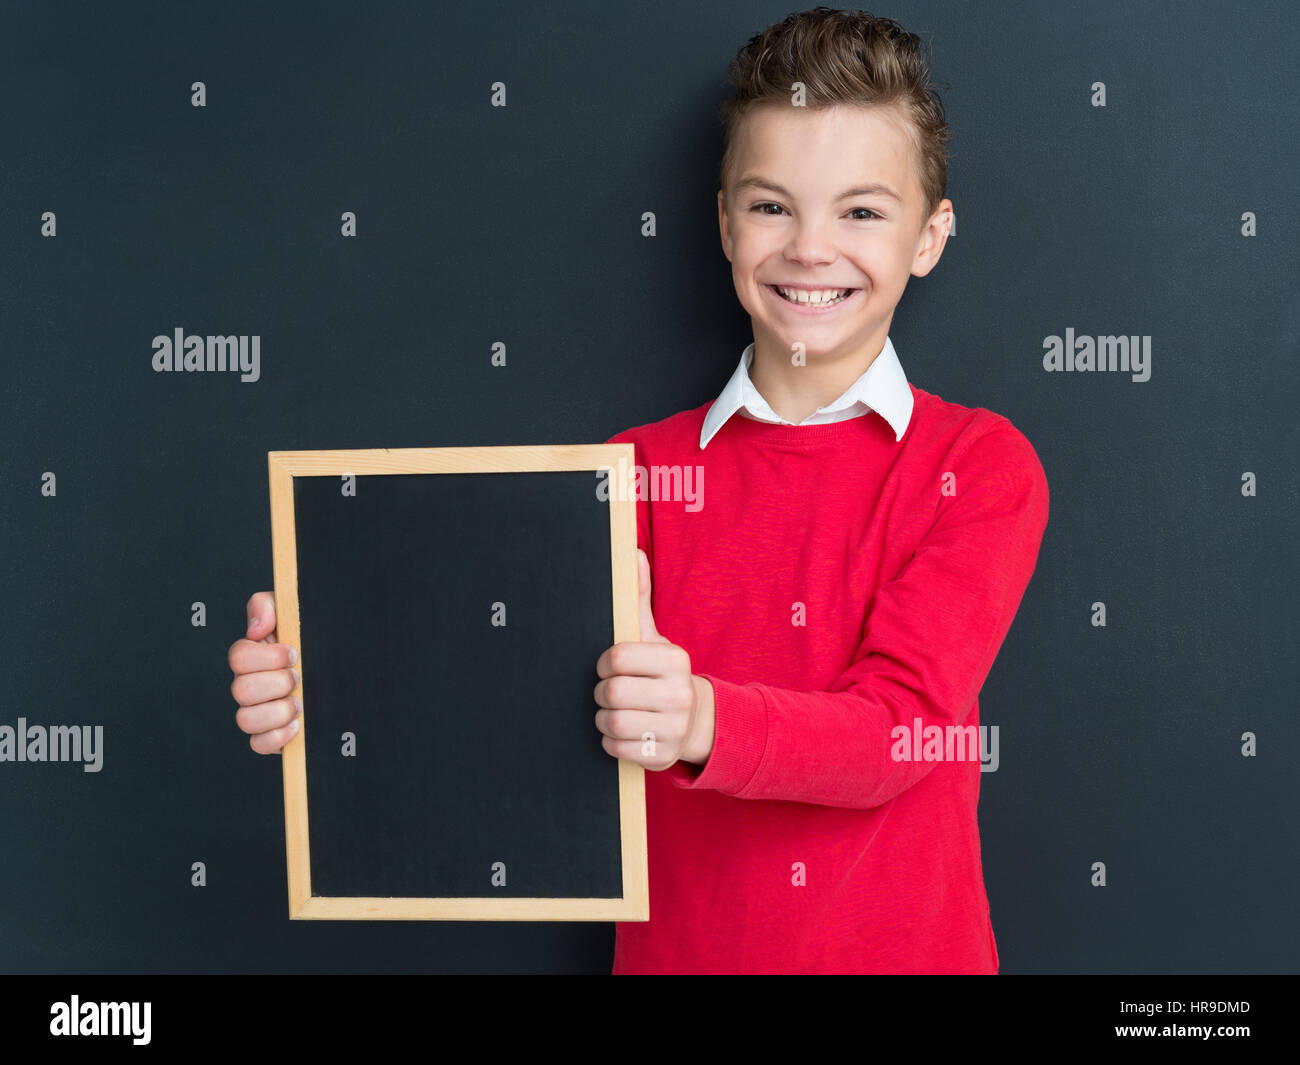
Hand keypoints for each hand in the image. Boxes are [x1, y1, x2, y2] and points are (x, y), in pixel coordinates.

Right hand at [227, 591, 300, 753]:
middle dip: (276, 683)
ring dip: (277, 711)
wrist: (341, 672)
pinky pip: (258, 744)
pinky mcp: (270, 736)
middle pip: (241, 690)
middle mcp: (250, 685)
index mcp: (253, 656)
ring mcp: (258, 712)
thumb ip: (267, 606)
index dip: (267, 657)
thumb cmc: (311, 639)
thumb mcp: (293, 611)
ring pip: (245, 719)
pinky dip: (277, 736)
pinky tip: (298, 724)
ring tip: (300, 703)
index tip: (294, 653)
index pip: (238, 657)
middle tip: (299, 677)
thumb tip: (257, 629)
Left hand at [593, 549, 714, 770]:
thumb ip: (638, 598)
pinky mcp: (663, 756)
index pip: (616, 658)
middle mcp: (679, 694)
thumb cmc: (661, 674)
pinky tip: (622, 732)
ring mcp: (674, 728)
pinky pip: (616, 748)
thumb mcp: (652, 637)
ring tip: (614, 711)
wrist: (693, 720)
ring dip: (603, 718)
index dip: (603, 664)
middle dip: (601, 693)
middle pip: (611, 693)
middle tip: (608, 692)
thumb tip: (632, 553)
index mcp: (675, 660)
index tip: (608, 667)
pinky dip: (610, 741)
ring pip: (611, 723)